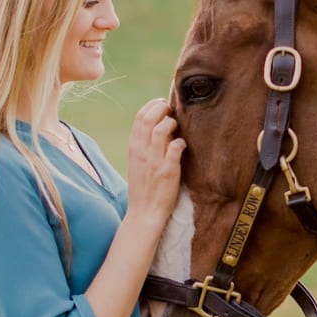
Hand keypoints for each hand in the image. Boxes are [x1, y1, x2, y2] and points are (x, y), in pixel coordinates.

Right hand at [125, 97, 184, 225]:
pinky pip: (175, 148)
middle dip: (162, 108)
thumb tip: (157, 125)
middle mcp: (142, 152)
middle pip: (149, 119)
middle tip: (172, 110)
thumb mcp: (137, 162)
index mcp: (134, 148)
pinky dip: (181, 142)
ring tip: (177, 126)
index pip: (139, 117)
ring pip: (161, 130)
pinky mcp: (168, 171)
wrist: (144, 213)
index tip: (162, 104)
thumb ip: (144, 144)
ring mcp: (154, 161)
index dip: (152, 106)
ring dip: (171, 123)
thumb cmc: (144, 186)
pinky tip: (182, 145)